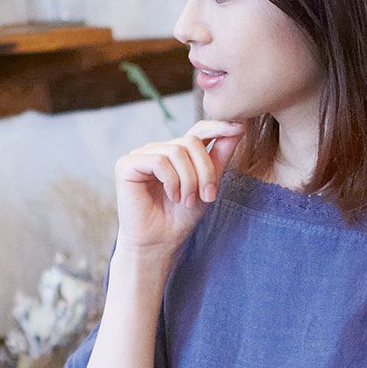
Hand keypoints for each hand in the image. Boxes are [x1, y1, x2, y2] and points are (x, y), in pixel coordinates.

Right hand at [115, 120, 245, 256]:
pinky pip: (158, 160)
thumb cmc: (181, 217)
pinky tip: (172, 196)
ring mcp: (141, 155)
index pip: (198, 129)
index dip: (217, 126)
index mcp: (176, 152)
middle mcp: (158, 149)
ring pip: (176, 151)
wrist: (159, 242)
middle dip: (205, 171)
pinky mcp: (126, 164)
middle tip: (207, 197)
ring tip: (187, 201)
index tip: (239, 128)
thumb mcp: (208, 183)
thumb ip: (220, 154)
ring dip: (189, 180)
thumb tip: (239, 125)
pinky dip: (171, 181)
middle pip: (190, 142)